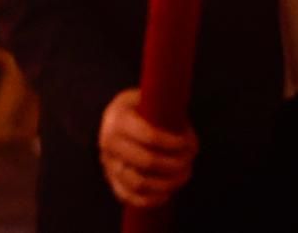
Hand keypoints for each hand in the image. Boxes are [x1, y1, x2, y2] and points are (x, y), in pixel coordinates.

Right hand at [98, 88, 197, 208]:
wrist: (112, 119)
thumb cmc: (138, 109)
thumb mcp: (148, 98)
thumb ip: (167, 110)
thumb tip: (188, 137)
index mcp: (118, 119)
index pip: (149, 136)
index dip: (174, 143)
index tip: (188, 143)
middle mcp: (109, 142)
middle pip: (147, 162)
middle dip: (175, 164)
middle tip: (189, 160)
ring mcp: (108, 163)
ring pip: (139, 183)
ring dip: (168, 183)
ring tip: (184, 175)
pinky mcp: (111, 180)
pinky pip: (128, 197)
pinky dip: (150, 200)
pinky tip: (167, 193)